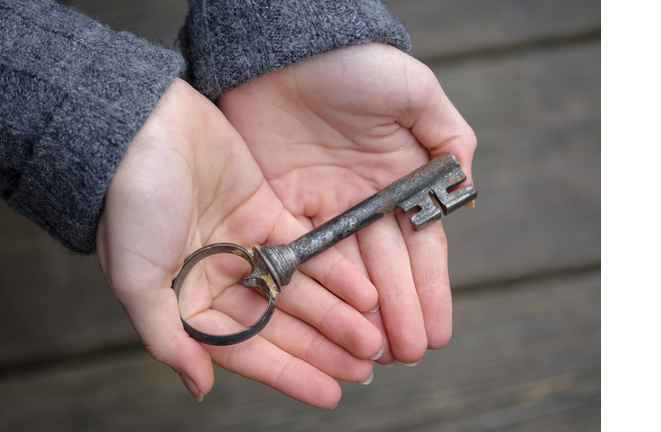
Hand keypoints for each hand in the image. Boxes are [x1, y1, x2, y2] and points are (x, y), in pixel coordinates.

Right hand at [96, 79, 382, 407]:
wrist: (141, 127)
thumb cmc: (129, 203)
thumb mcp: (136, 279)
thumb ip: (167, 336)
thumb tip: (198, 386)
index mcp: (187, 300)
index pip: (245, 348)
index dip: (288, 372)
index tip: (330, 393)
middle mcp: (218, 278)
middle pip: (279, 323)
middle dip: (321, 347)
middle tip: (364, 366)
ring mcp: (243, 245)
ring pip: (298, 290)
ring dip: (335, 313)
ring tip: (372, 337)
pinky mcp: (264, 210)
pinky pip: (304, 248)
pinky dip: (333, 269)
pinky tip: (364, 291)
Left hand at [218, 43, 476, 364]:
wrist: (282, 48)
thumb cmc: (353, 62)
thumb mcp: (412, 91)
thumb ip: (446, 136)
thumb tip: (463, 187)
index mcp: (397, 180)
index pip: (419, 246)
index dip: (429, 289)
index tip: (437, 331)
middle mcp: (360, 202)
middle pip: (382, 268)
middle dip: (397, 312)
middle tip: (406, 355)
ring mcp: (319, 207)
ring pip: (343, 271)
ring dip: (358, 313)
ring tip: (371, 352)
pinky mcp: (277, 204)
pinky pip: (299, 252)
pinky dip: (315, 287)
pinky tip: (329, 319)